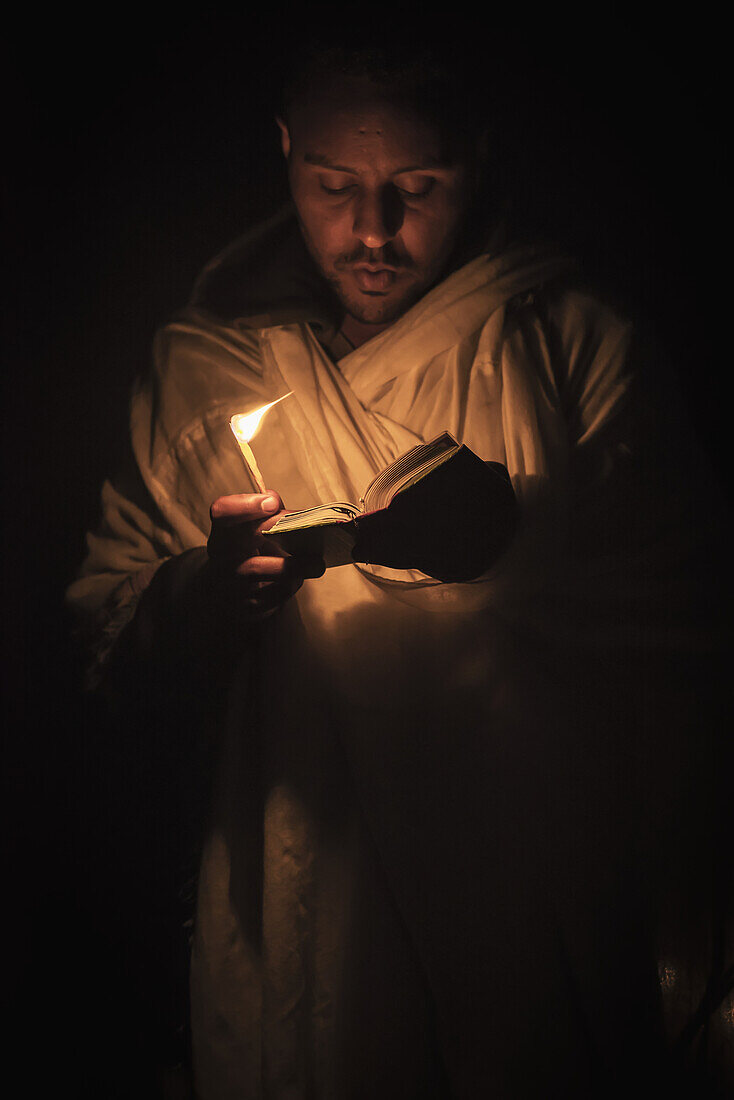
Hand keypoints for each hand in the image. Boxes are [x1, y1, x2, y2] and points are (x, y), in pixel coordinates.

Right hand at [207, 491, 323, 620]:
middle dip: (279, 532)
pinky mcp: (243, 609)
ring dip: (292, 567)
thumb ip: (269, 513)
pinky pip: (268, 598)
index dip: (245, 505)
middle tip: (313, 531)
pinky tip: (299, 579)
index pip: (222, 511)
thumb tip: (284, 507)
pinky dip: (288, 587)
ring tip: (317, 564)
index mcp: (223, 533)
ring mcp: (228, 586)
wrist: (228, 591)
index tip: (273, 503)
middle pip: (244, 538)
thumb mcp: (254, 531)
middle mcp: (220, 558)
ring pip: (256, 571)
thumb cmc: (250, 552)